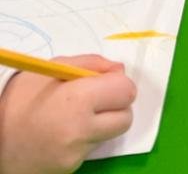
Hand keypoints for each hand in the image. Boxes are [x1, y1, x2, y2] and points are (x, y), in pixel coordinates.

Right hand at [0, 55, 135, 173]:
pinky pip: (90, 148)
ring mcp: (76, 154)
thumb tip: (119, 71)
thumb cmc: (20, 99)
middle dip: (117, 105)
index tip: (106, 82)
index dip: (119, 83)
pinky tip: (64, 132)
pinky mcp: (70, 168)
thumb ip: (91, 64)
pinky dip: (85, 139)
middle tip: (98, 99)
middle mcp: (82, 130)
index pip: (126, 91)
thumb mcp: (53, 68)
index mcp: (78, 99)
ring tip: (75, 115)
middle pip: (125, 117)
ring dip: (102, 123)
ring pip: (109, 134)